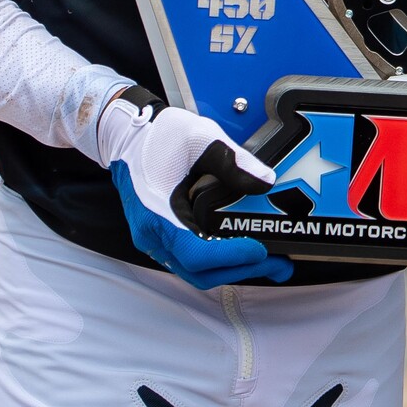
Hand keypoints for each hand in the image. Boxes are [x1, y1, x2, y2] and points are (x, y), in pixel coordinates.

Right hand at [102, 90, 295, 287]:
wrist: (127, 136)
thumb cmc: (159, 136)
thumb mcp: (201, 138)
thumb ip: (234, 162)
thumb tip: (266, 182)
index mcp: (159, 214)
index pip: (195, 253)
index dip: (229, 257)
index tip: (260, 250)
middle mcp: (154, 236)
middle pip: (199, 271)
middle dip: (241, 269)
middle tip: (279, 263)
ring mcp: (156, 239)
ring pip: (195, 270)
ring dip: (232, 269)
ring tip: (269, 261)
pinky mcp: (163, 237)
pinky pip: (191, 259)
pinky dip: (218, 261)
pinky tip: (242, 251)